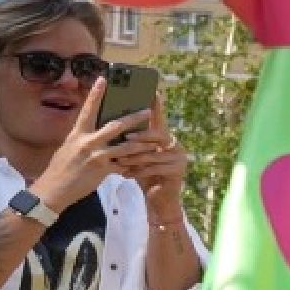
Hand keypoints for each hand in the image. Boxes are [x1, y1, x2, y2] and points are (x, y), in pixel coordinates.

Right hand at [27, 78, 149, 211]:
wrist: (54, 190)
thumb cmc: (61, 167)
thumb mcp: (69, 147)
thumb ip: (84, 138)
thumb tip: (96, 128)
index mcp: (77, 134)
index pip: (88, 110)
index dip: (96, 94)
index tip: (104, 79)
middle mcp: (87, 142)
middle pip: (115, 126)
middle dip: (134, 118)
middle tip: (148, 111)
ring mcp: (96, 156)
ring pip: (126, 147)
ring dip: (142, 144)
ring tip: (155, 141)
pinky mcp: (103, 170)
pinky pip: (123, 165)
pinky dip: (133, 164)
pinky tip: (143, 164)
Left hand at [113, 92, 189, 216]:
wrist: (158, 199)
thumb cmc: (144, 174)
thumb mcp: (136, 156)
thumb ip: (131, 142)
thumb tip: (110, 125)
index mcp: (163, 138)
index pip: (159, 118)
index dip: (157, 105)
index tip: (154, 90)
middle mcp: (174, 144)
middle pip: (157, 134)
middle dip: (140, 137)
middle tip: (125, 138)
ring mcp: (179, 157)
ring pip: (154, 153)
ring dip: (135, 157)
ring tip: (119, 161)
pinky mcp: (178, 170)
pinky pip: (156, 167)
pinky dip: (139, 171)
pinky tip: (127, 174)